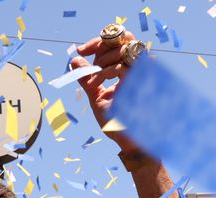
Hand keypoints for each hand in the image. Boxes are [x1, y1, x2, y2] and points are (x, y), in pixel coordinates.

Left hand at [71, 34, 143, 151]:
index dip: (99, 42)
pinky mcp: (140, 84)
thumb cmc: (116, 122)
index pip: (118, 43)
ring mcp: (141, 75)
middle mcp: (137, 69)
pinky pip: (122, 67)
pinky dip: (105, 73)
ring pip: (124, 48)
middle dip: (102, 43)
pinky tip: (98, 84)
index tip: (80, 51)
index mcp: (129, 69)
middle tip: (84, 53)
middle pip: (125, 37)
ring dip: (103, 59)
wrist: (127, 142)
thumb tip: (74, 60)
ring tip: (94, 78)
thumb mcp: (96, 96)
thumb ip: (87, 78)